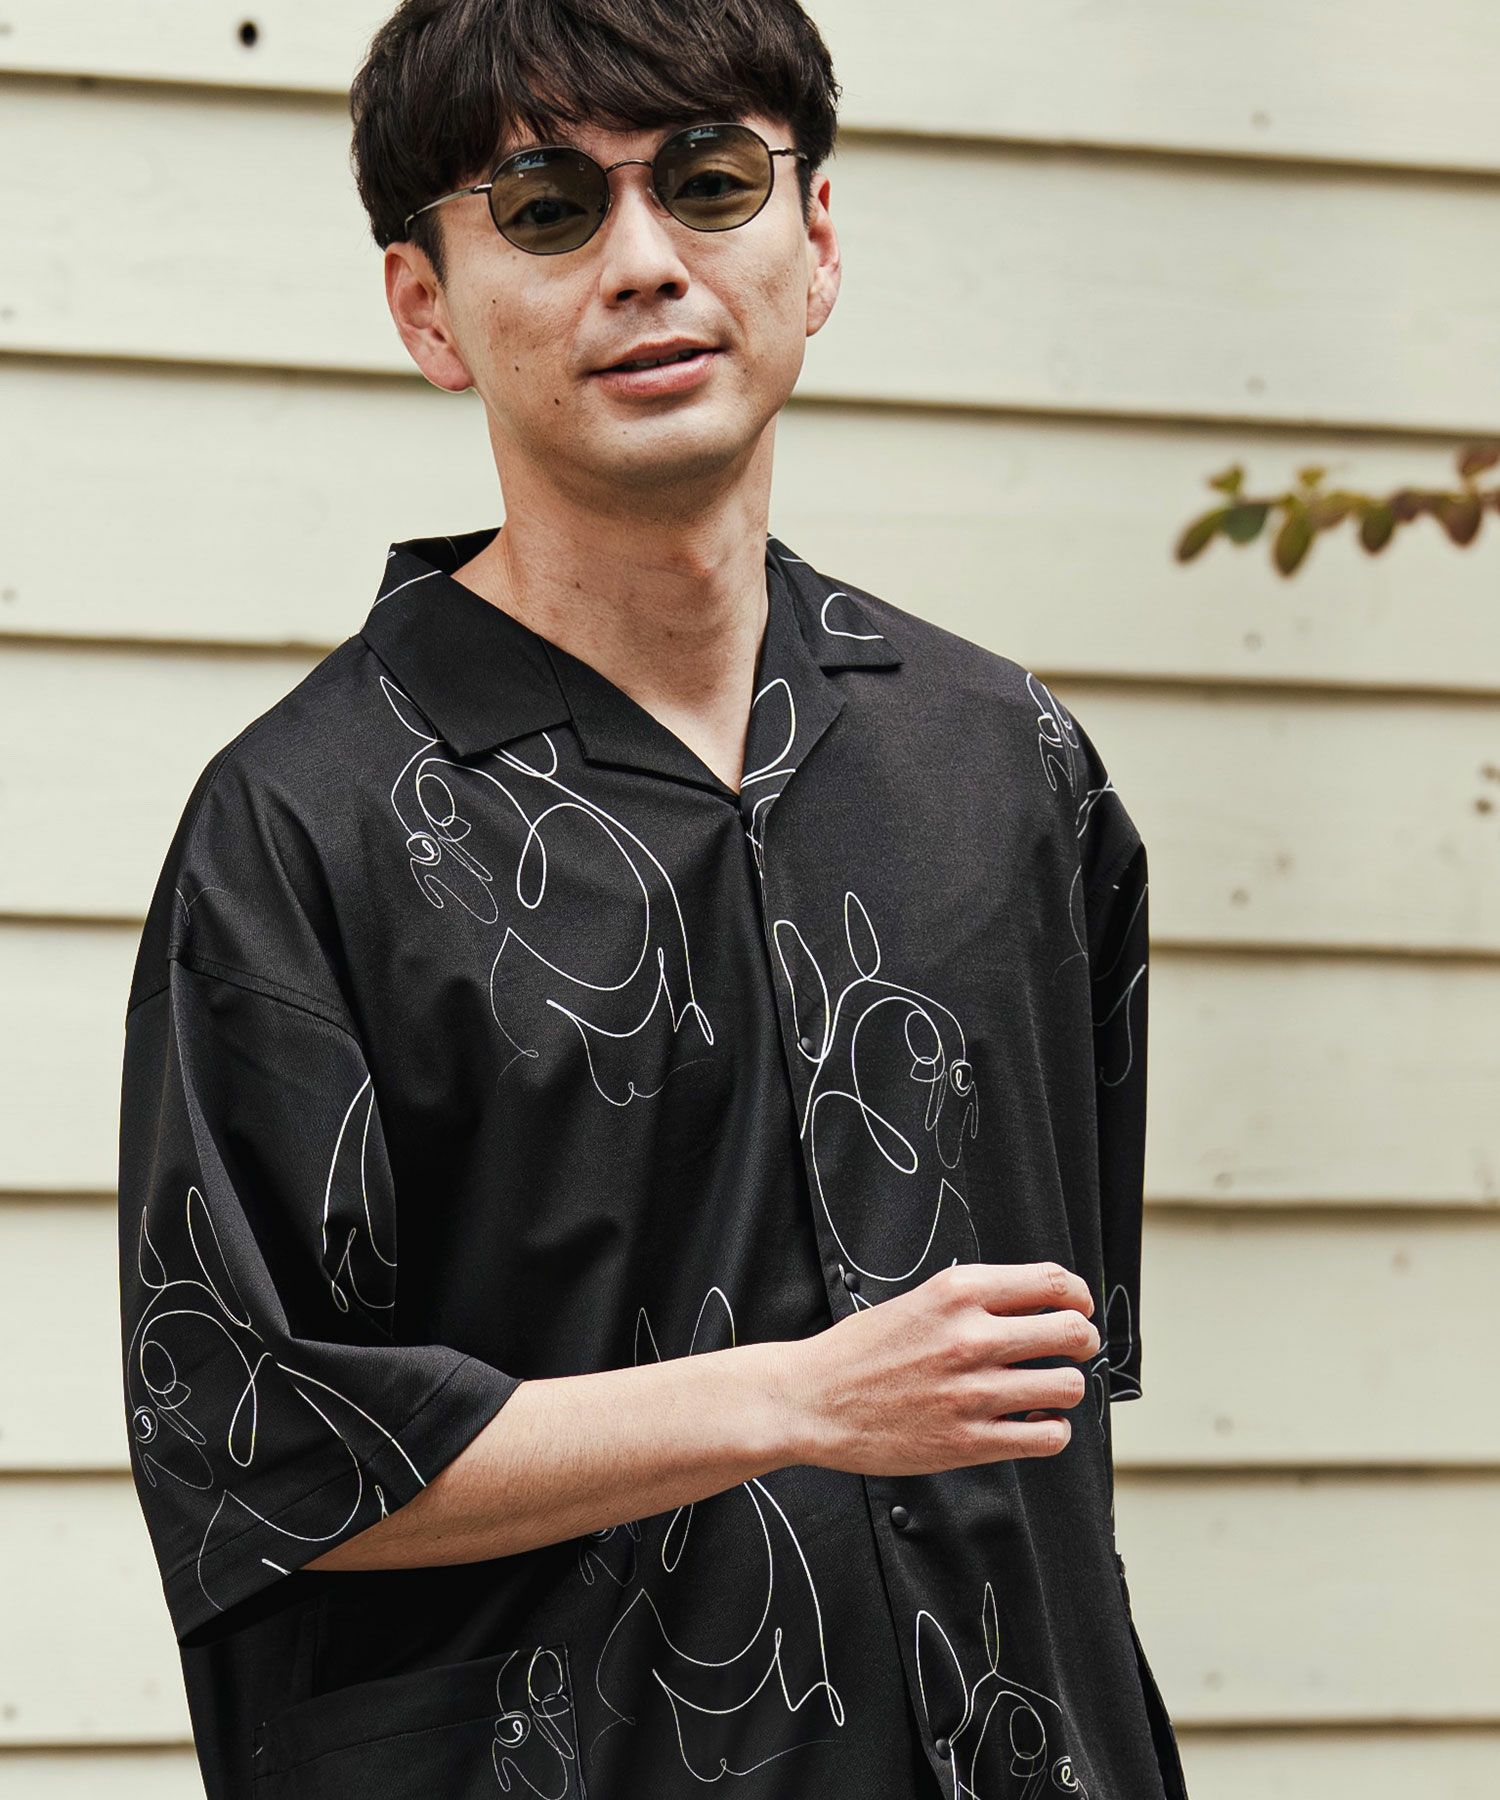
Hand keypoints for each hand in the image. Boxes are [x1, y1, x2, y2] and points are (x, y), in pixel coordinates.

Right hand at [781, 1262, 1100, 1475]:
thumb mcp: (920, 1300)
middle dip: (1082, 1341)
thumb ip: (978, 1299)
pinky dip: (1051, 1430)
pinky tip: (1031, 1423)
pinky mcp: (969, 1441)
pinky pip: (1047, 1437)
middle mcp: (971, 1338)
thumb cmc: (865, 1350)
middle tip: (1072, 1350)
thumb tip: (1042, 1304)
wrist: (812, 1399)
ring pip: (1068, 1387)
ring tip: (1044, 1390)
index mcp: (958, 1292)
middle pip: (1072, 1332)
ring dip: (1065, 1388)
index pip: (1054, 1283)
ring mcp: (972, 1392)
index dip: (1078, 1297)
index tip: (1077, 1309)